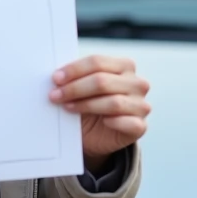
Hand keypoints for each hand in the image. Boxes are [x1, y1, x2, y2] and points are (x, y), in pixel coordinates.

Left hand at [49, 56, 149, 171]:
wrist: (95, 135)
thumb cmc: (88, 105)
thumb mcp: (82, 88)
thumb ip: (74, 78)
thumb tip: (56, 76)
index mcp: (124, 66)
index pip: (97, 62)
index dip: (74, 70)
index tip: (55, 78)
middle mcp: (137, 83)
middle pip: (102, 81)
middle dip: (75, 88)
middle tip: (55, 95)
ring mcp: (141, 105)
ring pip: (113, 102)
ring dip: (86, 105)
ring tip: (67, 107)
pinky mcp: (140, 126)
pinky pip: (128, 123)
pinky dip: (112, 122)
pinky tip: (101, 122)